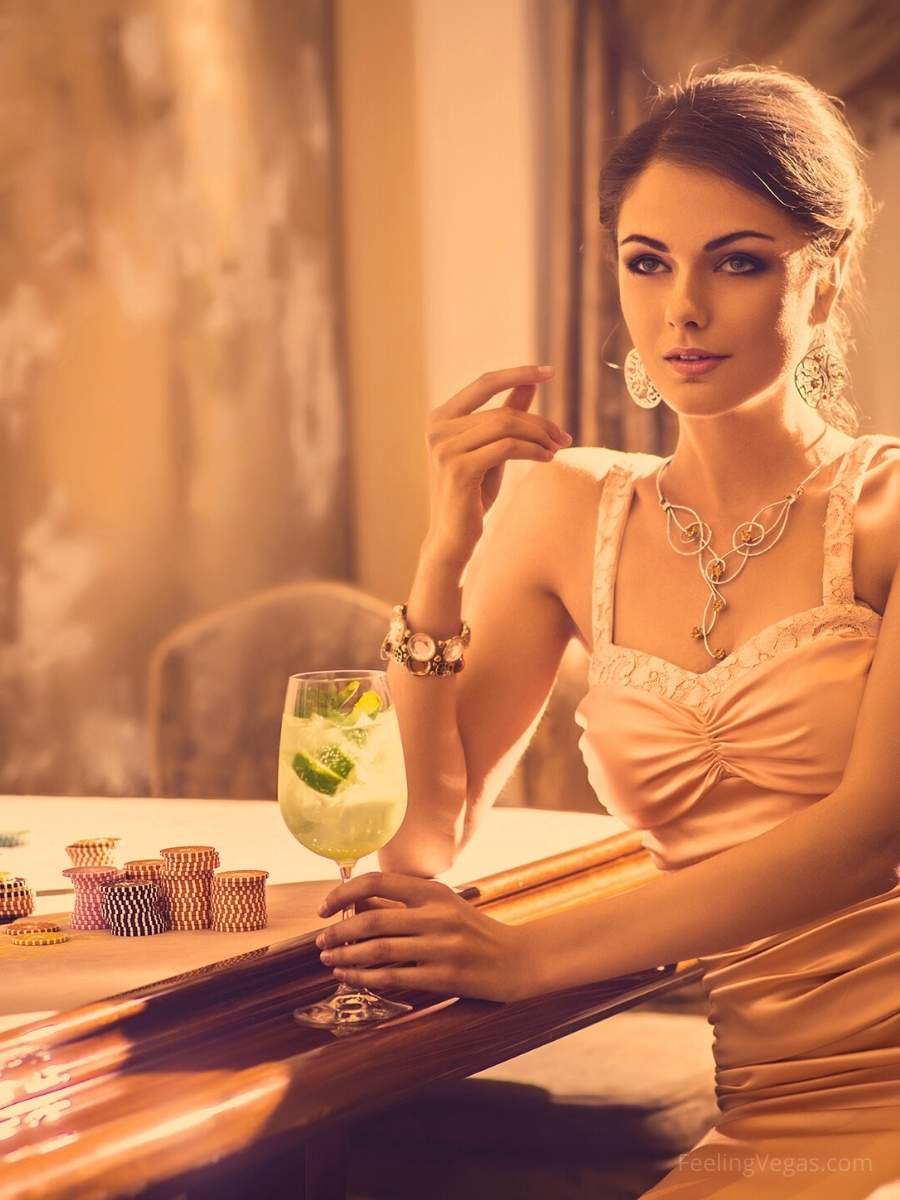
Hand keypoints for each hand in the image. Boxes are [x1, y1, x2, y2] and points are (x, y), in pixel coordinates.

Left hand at [315, 872, 526, 1002]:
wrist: (516, 960)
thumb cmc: (473, 932)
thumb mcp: (443, 907)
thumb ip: (404, 905)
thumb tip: (355, 904)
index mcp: (434, 892)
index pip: (379, 881)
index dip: (344, 893)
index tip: (325, 908)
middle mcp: (437, 915)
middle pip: (373, 919)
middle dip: (339, 932)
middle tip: (320, 941)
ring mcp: (441, 946)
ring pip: (379, 949)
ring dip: (346, 956)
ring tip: (328, 960)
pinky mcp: (444, 976)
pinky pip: (394, 976)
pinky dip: (365, 978)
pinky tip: (349, 978)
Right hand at [425, 364, 569, 566]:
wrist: (454, 538)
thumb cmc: (473, 495)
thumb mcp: (492, 449)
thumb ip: (506, 415)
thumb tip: (529, 382)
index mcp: (441, 419)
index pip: (484, 384)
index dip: (517, 373)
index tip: (550, 371)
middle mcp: (438, 429)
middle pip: (502, 412)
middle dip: (539, 422)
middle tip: (564, 437)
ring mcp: (445, 448)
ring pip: (506, 426)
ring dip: (539, 437)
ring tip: (557, 449)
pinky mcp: (459, 468)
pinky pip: (507, 448)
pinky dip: (533, 450)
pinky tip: (548, 458)